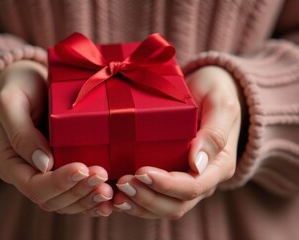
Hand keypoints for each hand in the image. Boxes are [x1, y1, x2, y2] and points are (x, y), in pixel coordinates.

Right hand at [0, 60, 112, 215]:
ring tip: (109, 190)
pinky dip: (94, 199)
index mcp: (12, 164)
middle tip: (101, 175)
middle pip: (55, 200)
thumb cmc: (18, 88)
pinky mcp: (67, 170)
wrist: (31, 82)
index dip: (59, 183)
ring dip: (89, 199)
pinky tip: (111, 198)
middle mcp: (31, 176)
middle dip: (79, 192)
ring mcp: (50, 175)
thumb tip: (44, 165)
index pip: (35, 187)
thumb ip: (21, 133)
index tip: (81, 168)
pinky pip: (80, 194)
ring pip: (69, 202)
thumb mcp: (11, 103)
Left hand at [113, 66, 242, 218]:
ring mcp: (187, 181)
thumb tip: (197, 164)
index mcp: (219, 164)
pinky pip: (155, 200)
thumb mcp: (220, 104)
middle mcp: (204, 179)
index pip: (193, 187)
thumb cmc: (215, 91)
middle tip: (123, 183)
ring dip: (139, 204)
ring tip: (117, 192)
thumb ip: (214, 133)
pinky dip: (136, 202)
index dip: (167, 185)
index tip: (142, 172)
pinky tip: (117, 196)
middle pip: (177, 205)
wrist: (208, 88)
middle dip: (148, 197)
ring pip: (164, 208)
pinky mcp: (171, 178)